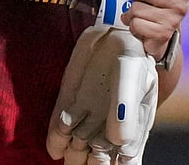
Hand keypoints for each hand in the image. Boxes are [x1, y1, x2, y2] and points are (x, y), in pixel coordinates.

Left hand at [47, 26, 157, 164]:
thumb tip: (120, 141)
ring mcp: (88, 117)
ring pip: (77, 147)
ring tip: (69, 151)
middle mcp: (109, 128)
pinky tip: (54, 146)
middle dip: (88, 163)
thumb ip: (127, 108)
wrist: (112, 36)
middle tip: (84, 158)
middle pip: (97, 159)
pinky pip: (59, 127)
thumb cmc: (131, 60)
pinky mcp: (69, 103)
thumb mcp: (133, 79)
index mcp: (133, 129)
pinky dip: (55, 138)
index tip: (103, 162)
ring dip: (71, 152)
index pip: (125, 162)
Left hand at [123, 0, 188, 60]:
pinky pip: (136, 23)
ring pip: (137, 8)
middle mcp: (181, 6)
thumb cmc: (158, 11)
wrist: (160, 37)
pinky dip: (132, 25)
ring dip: (132, 12)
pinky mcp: (162, 34)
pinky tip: (140, 25)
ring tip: (139, 15)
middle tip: (139, 0)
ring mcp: (172, 21)